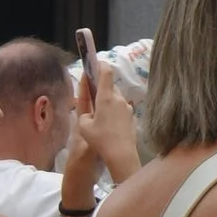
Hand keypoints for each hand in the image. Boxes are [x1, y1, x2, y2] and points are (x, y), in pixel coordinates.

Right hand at [70, 58, 140, 181]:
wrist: (121, 154)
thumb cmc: (100, 139)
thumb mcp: (83, 127)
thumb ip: (83, 114)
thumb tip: (88, 112)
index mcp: (106, 97)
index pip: (106, 72)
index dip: (101, 65)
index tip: (96, 63)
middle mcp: (119, 99)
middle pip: (111, 87)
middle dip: (103, 90)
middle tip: (94, 99)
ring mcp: (128, 108)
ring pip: (117, 99)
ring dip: (109, 102)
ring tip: (101, 117)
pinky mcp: (132, 117)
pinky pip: (122, 110)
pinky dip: (116, 113)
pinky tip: (111, 127)